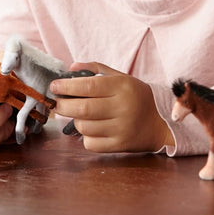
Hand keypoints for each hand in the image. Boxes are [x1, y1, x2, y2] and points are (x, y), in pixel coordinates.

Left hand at [49, 62, 171, 152]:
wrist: (160, 122)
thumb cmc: (134, 96)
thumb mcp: (120, 77)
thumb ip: (95, 68)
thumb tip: (70, 69)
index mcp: (122, 87)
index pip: (88, 86)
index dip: (66, 87)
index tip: (54, 86)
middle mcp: (123, 108)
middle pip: (82, 109)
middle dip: (63, 106)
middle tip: (57, 103)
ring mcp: (122, 129)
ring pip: (84, 127)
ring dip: (75, 121)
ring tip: (79, 115)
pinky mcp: (120, 146)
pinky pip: (90, 143)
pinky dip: (85, 136)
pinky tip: (92, 129)